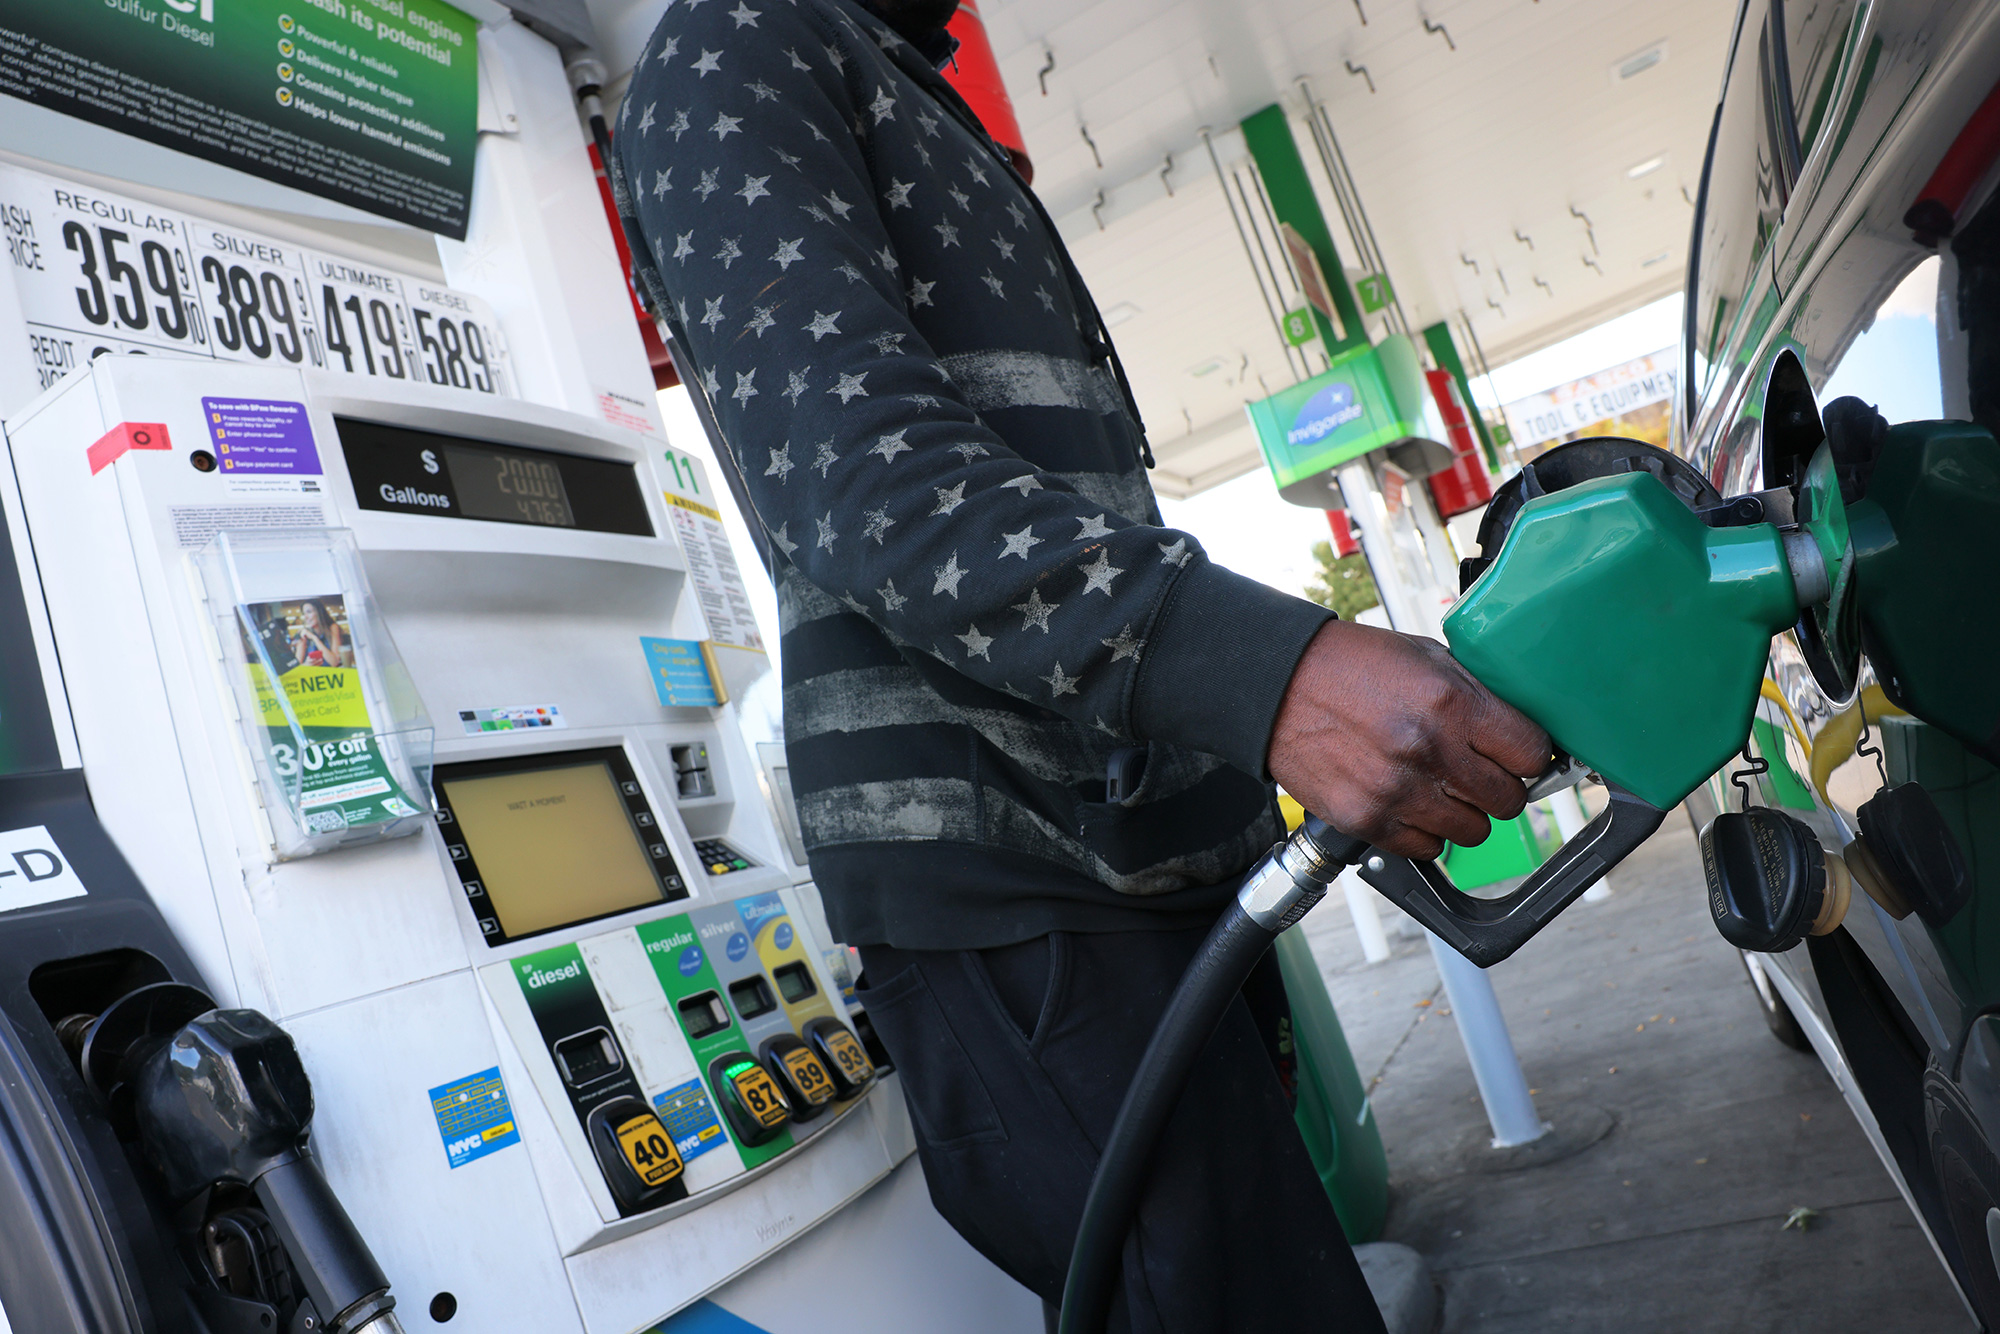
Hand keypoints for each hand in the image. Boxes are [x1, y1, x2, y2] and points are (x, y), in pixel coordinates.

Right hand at [1268, 620, 1550, 860]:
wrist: (1279, 685)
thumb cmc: (1352, 666)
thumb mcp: (1425, 657)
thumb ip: (1475, 694)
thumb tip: (1520, 730)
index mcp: (1451, 704)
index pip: (1531, 753)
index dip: (1528, 754)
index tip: (1519, 755)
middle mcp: (1428, 751)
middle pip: (1508, 800)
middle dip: (1499, 786)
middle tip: (1478, 771)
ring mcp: (1397, 791)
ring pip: (1472, 832)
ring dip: (1463, 812)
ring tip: (1438, 786)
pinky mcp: (1367, 820)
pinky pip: (1427, 849)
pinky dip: (1424, 831)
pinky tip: (1408, 801)